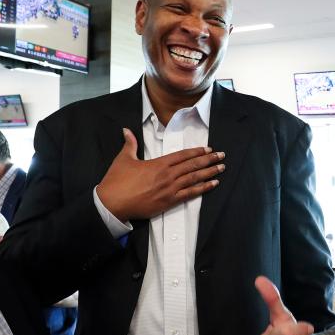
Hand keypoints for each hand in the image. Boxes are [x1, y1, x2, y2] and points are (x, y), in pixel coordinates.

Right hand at [96, 129, 223, 220]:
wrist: (112, 203)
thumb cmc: (117, 182)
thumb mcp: (123, 159)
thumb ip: (130, 144)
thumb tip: (126, 130)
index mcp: (158, 164)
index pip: (183, 155)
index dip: (197, 152)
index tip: (207, 149)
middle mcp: (167, 175)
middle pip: (193, 165)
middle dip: (209, 160)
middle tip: (221, 156)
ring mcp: (169, 189)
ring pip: (194, 178)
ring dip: (209, 172)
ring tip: (221, 168)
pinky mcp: (169, 202)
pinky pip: (190, 194)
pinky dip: (203, 188)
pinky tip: (212, 184)